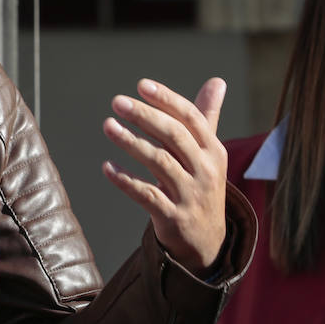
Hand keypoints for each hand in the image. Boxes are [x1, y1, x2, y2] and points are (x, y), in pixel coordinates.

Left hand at [101, 77, 228, 275]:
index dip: (166, 99)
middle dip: (145, 116)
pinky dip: (125, 180)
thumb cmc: (201, 185)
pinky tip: (107, 167)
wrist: (206, 242)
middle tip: (117, 102)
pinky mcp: (173, 217)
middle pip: (175, 136)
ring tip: (108, 125)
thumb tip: (218, 81)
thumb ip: (207, 117)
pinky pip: (146, 195)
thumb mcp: (209, 154)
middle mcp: (205, 171)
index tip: (141, 85)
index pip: (191, 117)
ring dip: (131, 142)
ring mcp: (190, 195)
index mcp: (213, 150)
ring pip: (159, 163)